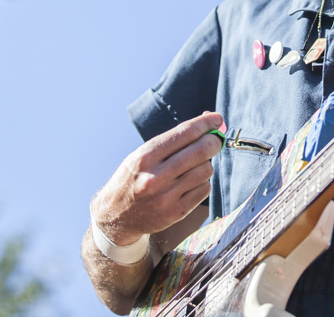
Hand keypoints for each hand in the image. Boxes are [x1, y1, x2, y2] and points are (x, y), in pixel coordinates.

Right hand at [92, 112, 223, 243]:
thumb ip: (173, 140)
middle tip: (215, 140)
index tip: (217, 118)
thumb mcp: (143, 154)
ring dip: (205, 164)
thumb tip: (207, 121)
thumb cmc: (133, 178)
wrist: (116, 215)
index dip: (206, 123)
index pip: (185, 133)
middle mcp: (155, 176)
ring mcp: (166, 197)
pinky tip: (190, 183)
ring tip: (193, 166)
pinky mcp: (176, 213)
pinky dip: (202, 182)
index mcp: (145, 157)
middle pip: (201, 151)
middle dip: (214, 141)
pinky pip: (204, 189)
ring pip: (206, 170)